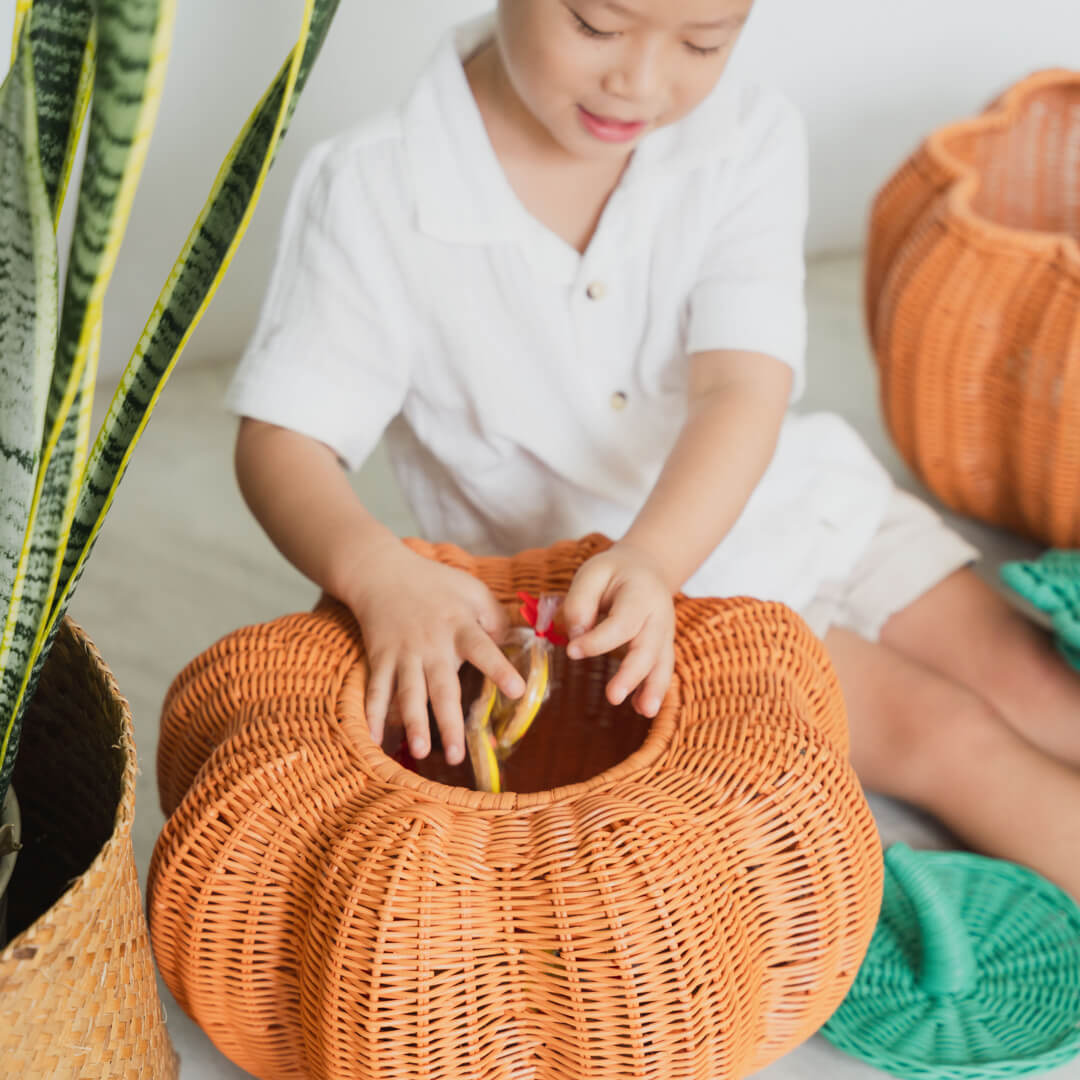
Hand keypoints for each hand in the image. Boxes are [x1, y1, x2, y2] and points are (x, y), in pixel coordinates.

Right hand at [344, 543, 525, 765]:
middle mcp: (431, 645)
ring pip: (408, 693)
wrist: (381, 571)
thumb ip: (495, 617)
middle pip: (442, 686)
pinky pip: (376, 689)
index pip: (482, 649)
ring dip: (414, 723)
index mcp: (458, 626)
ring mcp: (403, 654)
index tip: (517, 691)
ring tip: (421, 751)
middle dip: (449, 721)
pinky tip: (374, 740)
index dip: (500, 669)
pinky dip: (373, 714)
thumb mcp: (472, 589)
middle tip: (458, 754)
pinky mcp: (380, 658)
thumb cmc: (435, 583)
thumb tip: (516, 643)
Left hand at [560, 543, 675, 716]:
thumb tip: (576, 636)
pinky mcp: (662, 647)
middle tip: (613, 696)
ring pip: (662, 663)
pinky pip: (661, 670)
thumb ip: (580, 601)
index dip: (598, 640)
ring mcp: (664, 634)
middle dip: (631, 674)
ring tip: (644, 711)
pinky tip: (641, 708)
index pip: (621, 623)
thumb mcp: (592, 572)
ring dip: (653, 689)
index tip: (572, 651)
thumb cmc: (615, 572)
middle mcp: (659, 616)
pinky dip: (654, 689)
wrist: (647, 568)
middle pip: (647, 648)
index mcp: (641, 594)